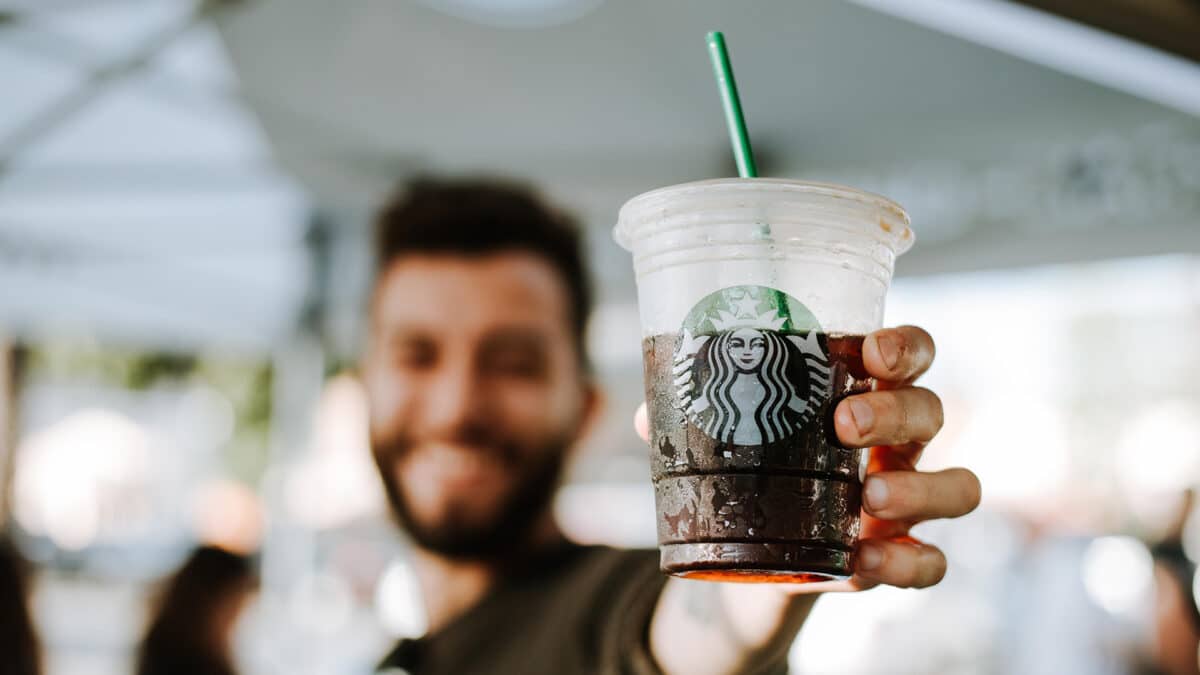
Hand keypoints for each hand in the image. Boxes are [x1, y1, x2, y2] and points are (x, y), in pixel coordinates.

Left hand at [634, 325, 980, 592]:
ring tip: (870, 498)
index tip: (873, 352)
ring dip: (920, 487)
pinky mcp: (897, 557)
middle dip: (896, 411)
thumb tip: (652, 416)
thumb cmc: (754, 470)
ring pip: (958, 486)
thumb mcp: (726, 439)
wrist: (754, 556)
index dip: (905, 346)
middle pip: (931, 410)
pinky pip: (933, 562)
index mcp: (862, 394)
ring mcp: (906, 501)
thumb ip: (694, 421)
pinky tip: (864, 561)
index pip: (910, 354)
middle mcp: (897, 443)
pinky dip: (906, 563)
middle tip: (845, 422)